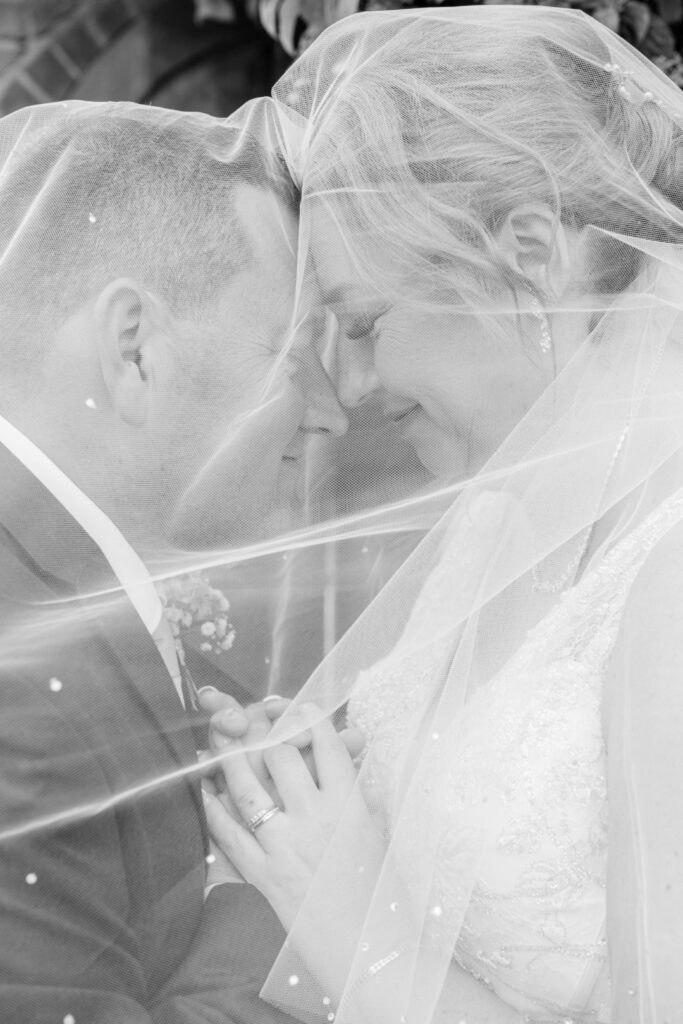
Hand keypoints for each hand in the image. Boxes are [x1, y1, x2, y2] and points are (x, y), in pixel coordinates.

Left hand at [202, 705, 381, 928]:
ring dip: (230, 760)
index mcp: (349, 805)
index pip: (325, 745)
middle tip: (251, 717)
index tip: (297, 706)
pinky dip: (214, 809)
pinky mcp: (264, 875)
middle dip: (264, 732)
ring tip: (219, 741)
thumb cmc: (380, 890)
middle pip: (281, 757)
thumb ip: (358, 793)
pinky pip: (230, 835)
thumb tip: (345, 757)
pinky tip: (205, 790)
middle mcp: (316, 819)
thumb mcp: (377, 831)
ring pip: (249, 789)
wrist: (369, 949)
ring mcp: (286, 846)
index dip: (308, 719)